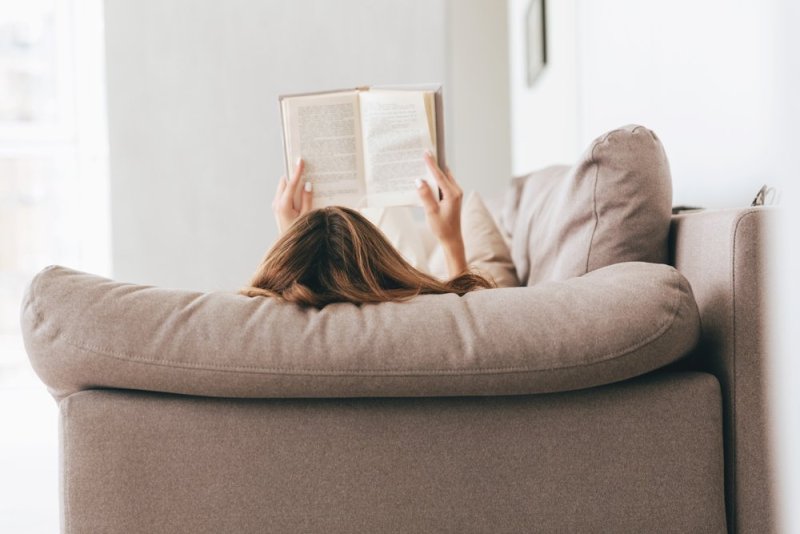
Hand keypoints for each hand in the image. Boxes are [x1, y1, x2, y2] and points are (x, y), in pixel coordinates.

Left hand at [273, 158, 312, 234]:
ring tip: (304, 183)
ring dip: (292, 185)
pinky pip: (283, 194)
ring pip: (283, 188)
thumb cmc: (300, 232)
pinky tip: (301, 194)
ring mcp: (275, 206)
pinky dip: (291, 192)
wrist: (290, 248)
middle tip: (306, 170)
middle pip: (285, 182)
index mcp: (284, 205)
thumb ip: (307, 199)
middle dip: (294, 177)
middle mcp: (277, 203)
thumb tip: (307, 185)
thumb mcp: (307, 215)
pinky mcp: (277, 208)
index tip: (300, 161)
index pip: (291, 184)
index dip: (297, 172)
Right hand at [416, 152, 466, 276]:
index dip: (431, 164)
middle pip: (443, 173)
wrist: (452, 239)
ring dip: (434, 172)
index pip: (440, 175)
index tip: (426, 152)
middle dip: (433, 164)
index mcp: (452, 194)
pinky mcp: (452, 198)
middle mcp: (456, 192)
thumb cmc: (442, 228)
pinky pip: (443, 185)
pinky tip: (427, 180)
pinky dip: (436, 180)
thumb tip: (419, 181)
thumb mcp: (431, 212)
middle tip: (424, 154)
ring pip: (444, 178)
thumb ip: (425, 195)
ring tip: (424, 164)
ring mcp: (455, 194)